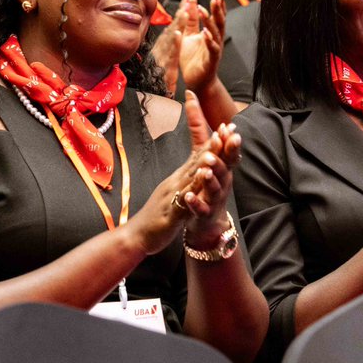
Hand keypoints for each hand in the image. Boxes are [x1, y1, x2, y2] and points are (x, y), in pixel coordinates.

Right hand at [130, 92, 239, 253]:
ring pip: (189, 180)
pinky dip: (189, 196)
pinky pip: (181, 204)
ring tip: (214, 153)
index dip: (212, 142)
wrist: (136, 234)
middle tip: (224, 131)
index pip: (197, 156)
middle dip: (211, 147)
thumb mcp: (174, 191)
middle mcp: (176, 183)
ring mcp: (172, 198)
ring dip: (201, 166)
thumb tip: (198, 164)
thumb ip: (186, 177)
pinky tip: (195, 189)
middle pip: (196, 163)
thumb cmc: (158, 213)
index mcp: (179, 178)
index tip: (226, 127)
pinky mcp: (170, 215)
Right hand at [149, 5, 184, 95]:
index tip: (187, 2)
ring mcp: (162, 60)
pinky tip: (179, 34)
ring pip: (171, 40)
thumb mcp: (159, 62)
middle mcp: (160, 51)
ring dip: (178, 25)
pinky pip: (171, 56)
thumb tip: (169, 34)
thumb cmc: (153, 81)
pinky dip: (174, 44)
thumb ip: (163, 48)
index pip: (172, 29)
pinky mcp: (165, 70)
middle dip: (181, 14)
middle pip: (172, 30)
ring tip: (186, 12)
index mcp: (161, 49)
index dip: (180, 15)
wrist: (147, 99)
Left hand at [179, 0, 226, 93]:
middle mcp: (216, 39)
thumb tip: (191, 0)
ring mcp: (215, 49)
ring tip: (204, 9)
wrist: (196, 81)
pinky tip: (205, 33)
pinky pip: (212, 49)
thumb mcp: (189, 34)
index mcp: (212, 33)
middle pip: (219, 21)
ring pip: (215, 33)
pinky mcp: (211, 60)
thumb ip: (191, 18)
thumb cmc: (193, 58)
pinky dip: (209, 40)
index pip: (216, 15)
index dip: (219, 3)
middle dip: (218, 8)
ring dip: (210, 21)